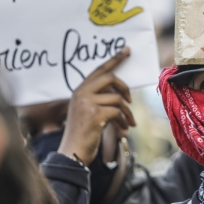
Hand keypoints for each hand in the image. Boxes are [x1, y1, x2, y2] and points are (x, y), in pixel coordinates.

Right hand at [58, 47, 136, 164]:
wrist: (72, 153)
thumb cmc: (83, 134)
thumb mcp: (88, 112)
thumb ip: (99, 99)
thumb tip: (121, 93)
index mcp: (79, 90)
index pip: (99, 70)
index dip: (114, 59)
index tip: (127, 50)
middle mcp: (81, 93)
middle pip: (110, 78)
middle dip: (125, 88)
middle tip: (130, 100)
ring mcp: (87, 103)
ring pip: (117, 98)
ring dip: (127, 112)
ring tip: (128, 123)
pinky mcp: (95, 114)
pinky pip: (118, 111)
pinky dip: (124, 121)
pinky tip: (123, 130)